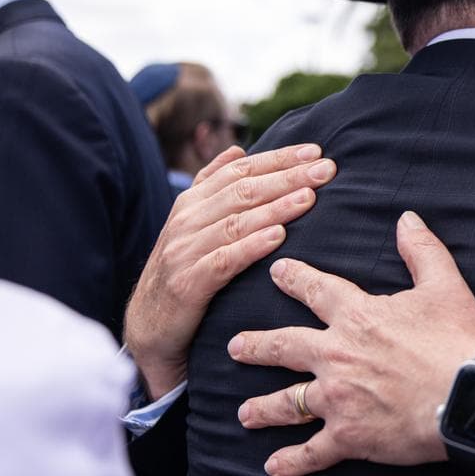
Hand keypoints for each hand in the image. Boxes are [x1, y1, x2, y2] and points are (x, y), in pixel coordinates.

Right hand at [124, 143, 336, 399]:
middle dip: (288, 177)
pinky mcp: (187, 283)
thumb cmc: (184, 269)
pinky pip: (224, 261)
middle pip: (244, 191)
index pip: (240, 170)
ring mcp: (185, 250)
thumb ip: (214, 186)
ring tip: (309, 197)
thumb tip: (239, 149)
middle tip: (325, 169)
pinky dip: (252, 246)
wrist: (149, 326)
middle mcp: (187, 220)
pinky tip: (279, 236)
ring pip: (237, 222)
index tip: (316, 151)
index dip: (279, 158)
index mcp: (193, 201)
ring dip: (276, 207)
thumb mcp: (194, 224)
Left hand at [228, 211, 474, 475]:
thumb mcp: (445, 285)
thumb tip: (407, 218)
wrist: (470, 394)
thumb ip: (422, 250)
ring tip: (244, 412)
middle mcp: (337, 356)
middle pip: (285, 346)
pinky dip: (291, 462)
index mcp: (358, 316)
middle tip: (235, 346)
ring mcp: (338, 398)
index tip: (277, 271)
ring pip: (287, 402)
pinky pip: (312, 452)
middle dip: (257, 346)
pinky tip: (273, 467)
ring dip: (262, 408)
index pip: (316, 290)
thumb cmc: (459, 340)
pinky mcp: (349, 435)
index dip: (294, 278)